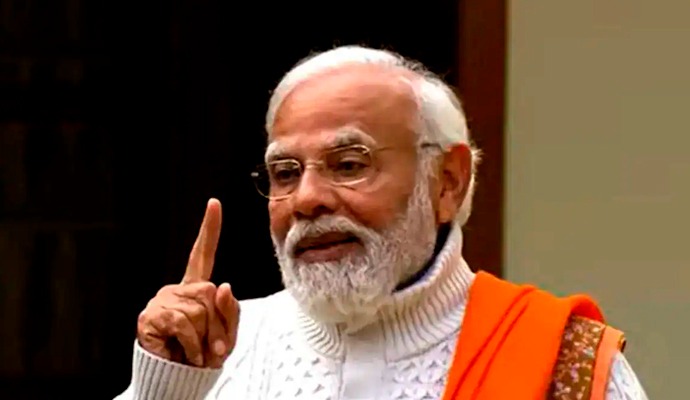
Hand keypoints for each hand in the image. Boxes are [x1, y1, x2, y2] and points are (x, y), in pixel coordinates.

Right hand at [136, 198, 239, 367]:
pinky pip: (184, 324)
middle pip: (211, 293)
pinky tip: (184, 353)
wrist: (177, 380)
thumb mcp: (226, 336)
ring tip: (195, 352)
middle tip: (210, 347)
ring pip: (200, 310)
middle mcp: (177, 289)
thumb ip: (230, 311)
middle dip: (218, 325)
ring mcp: (162, 300)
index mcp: (196, 289)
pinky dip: (191, 345)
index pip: (203, 254)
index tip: (214, 203)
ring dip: (204, 338)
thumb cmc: (201, 356)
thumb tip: (224, 285)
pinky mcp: (149, 316)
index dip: (209, 229)